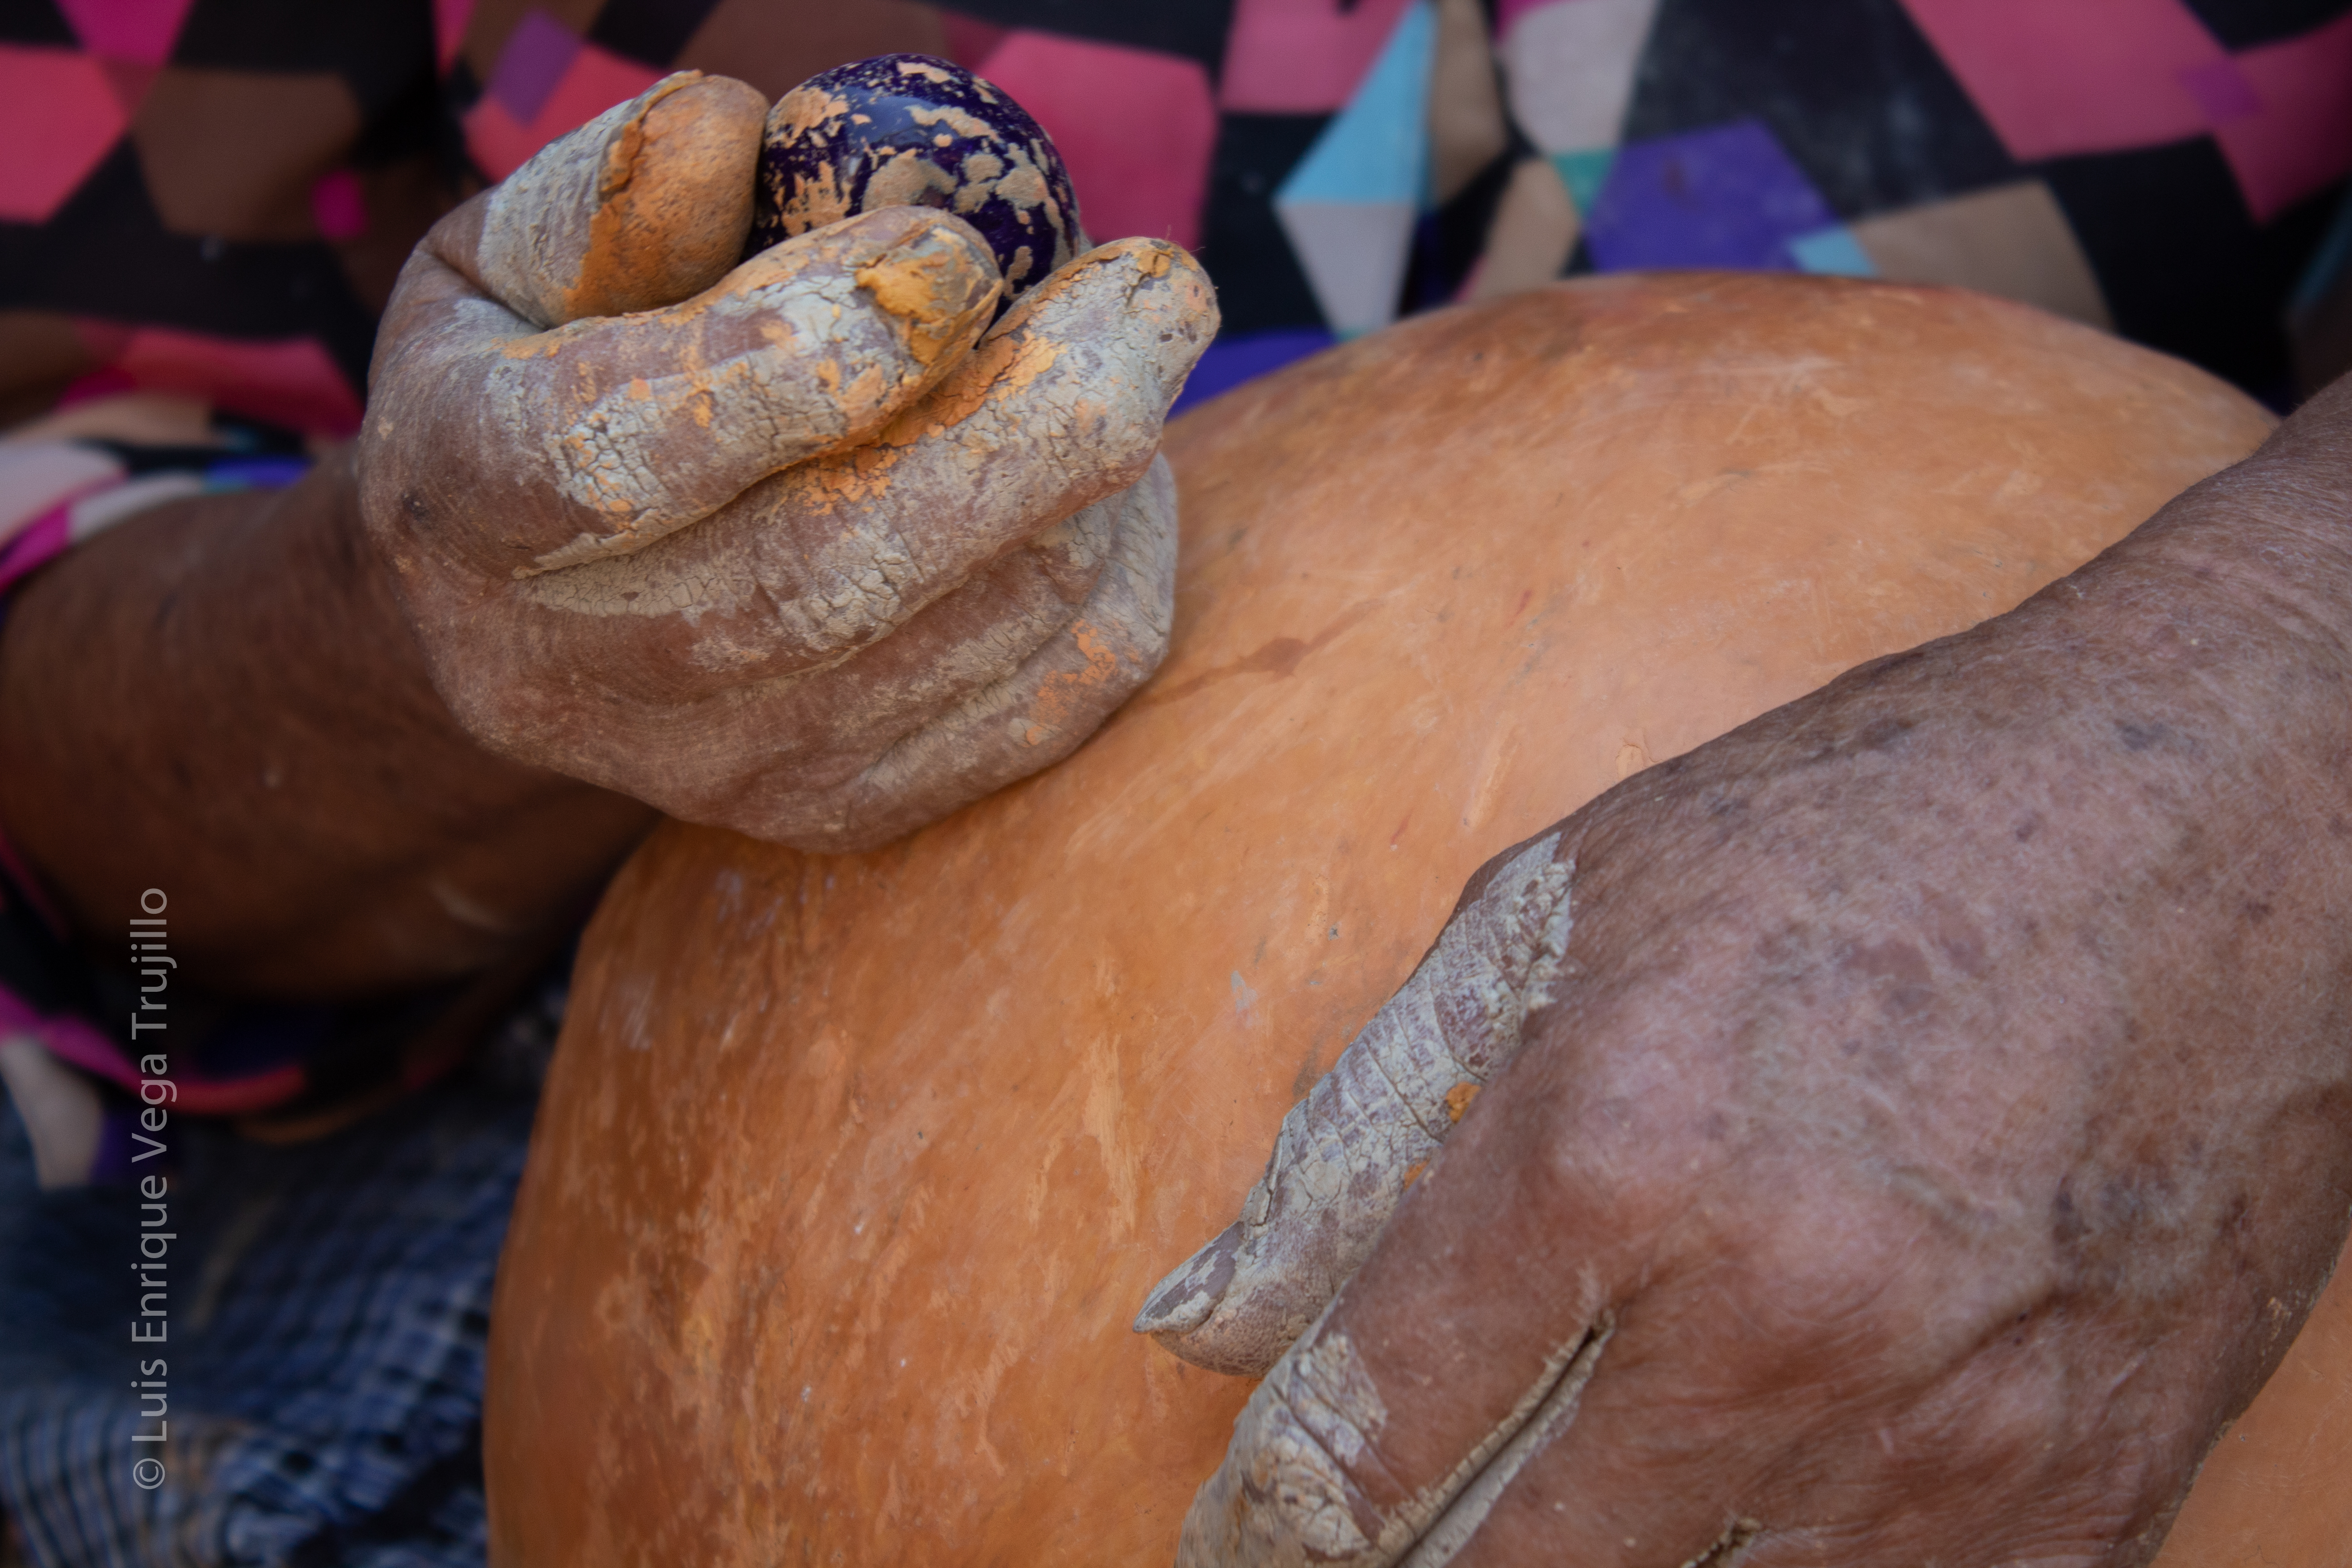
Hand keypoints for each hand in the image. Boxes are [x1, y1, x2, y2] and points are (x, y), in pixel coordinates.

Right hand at [360, 73, 1215, 848]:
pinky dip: (1121, 578)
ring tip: (1124, 351)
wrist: (519, 604)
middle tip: (1156, 289)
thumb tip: (735, 133)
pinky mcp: (841, 809)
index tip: (956, 253)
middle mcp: (578, 669)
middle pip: (832, 573)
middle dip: (1028, 421)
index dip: (798, 357)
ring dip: (1098, 483)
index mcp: (469, 498)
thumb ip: (617, 196)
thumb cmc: (542, 376)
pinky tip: (1118, 481)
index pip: (618, 451)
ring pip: (972, 638)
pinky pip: (1046, 707)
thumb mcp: (520, 254)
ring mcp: (719, 768)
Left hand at [1139, 385, 2351, 1563]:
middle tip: (1375, 1535)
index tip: (1252, 1526)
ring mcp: (1948, 1442)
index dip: (1274, 1508)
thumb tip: (1202, 1327)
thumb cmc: (1863, 837)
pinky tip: (1710, 1521)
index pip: (1367, 1427)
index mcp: (1617, 1155)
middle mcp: (1776, 1326)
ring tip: (1532, 1523)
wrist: (2227, 822)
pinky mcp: (2085, 1499)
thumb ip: (1360, 1135)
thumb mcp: (1562, 911)